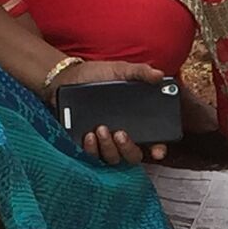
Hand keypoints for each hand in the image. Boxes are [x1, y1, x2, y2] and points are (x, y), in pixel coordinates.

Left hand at [51, 58, 167, 166]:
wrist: (68, 78)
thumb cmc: (97, 75)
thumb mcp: (121, 70)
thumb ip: (140, 72)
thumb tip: (158, 75)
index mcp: (136, 122)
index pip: (153, 141)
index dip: (158, 149)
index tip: (157, 149)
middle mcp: (122, 136)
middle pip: (133, 155)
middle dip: (128, 148)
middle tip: (120, 133)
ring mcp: (104, 143)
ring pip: (113, 158)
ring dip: (109, 147)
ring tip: (100, 129)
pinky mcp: (87, 145)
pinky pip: (92, 156)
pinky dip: (92, 149)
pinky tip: (89, 135)